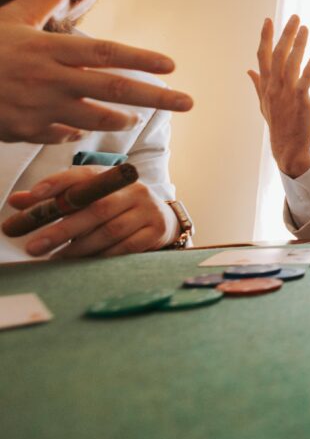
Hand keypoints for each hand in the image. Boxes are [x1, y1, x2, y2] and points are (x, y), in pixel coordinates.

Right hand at [0, 0, 192, 143]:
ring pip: (94, 116)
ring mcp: (38, 107)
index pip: (106, 53)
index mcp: (49, 48)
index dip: (141, 59)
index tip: (171, 65)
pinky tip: (84, 124)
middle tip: (188, 103)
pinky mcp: (24, 130)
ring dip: (120, 117)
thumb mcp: (14, 16)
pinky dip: (76, 128)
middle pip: (114, 88)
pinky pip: (62, 132)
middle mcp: (49, 78)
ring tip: (135, 117)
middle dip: (156, 97)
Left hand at [5, 166, 177, 257]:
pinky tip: (85, 263)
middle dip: (62, 229)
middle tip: (34, 246)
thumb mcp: (89, 198)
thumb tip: (18, 200)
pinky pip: (127, 246)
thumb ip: (55, 199)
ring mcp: (147, 209)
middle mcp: (133, 189)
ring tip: (56, 259)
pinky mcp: (155, 231)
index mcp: (112, 176)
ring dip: (81, 247)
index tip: (34, 195)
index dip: (58, 183)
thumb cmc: (116, 208)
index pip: (83, 175)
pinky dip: (104, 255)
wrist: (161, 219)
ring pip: (111, 229)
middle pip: (96, 207)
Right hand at [248, 15, 309, 177]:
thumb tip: (248, 70)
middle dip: (285, 34)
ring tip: (305, 29)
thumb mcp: (263, 103)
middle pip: (277, 55)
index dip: (265, 37)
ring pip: (290, 64)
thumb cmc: (277, 123)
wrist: (287, 146)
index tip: (268, 20)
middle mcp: (274, 87)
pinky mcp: (300, 102)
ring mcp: (286, 94)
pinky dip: (309, 70)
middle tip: (295, 17)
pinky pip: (304, 83)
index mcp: (265, 85)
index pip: (262, 56)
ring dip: (298, 45)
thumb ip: (257, 84)